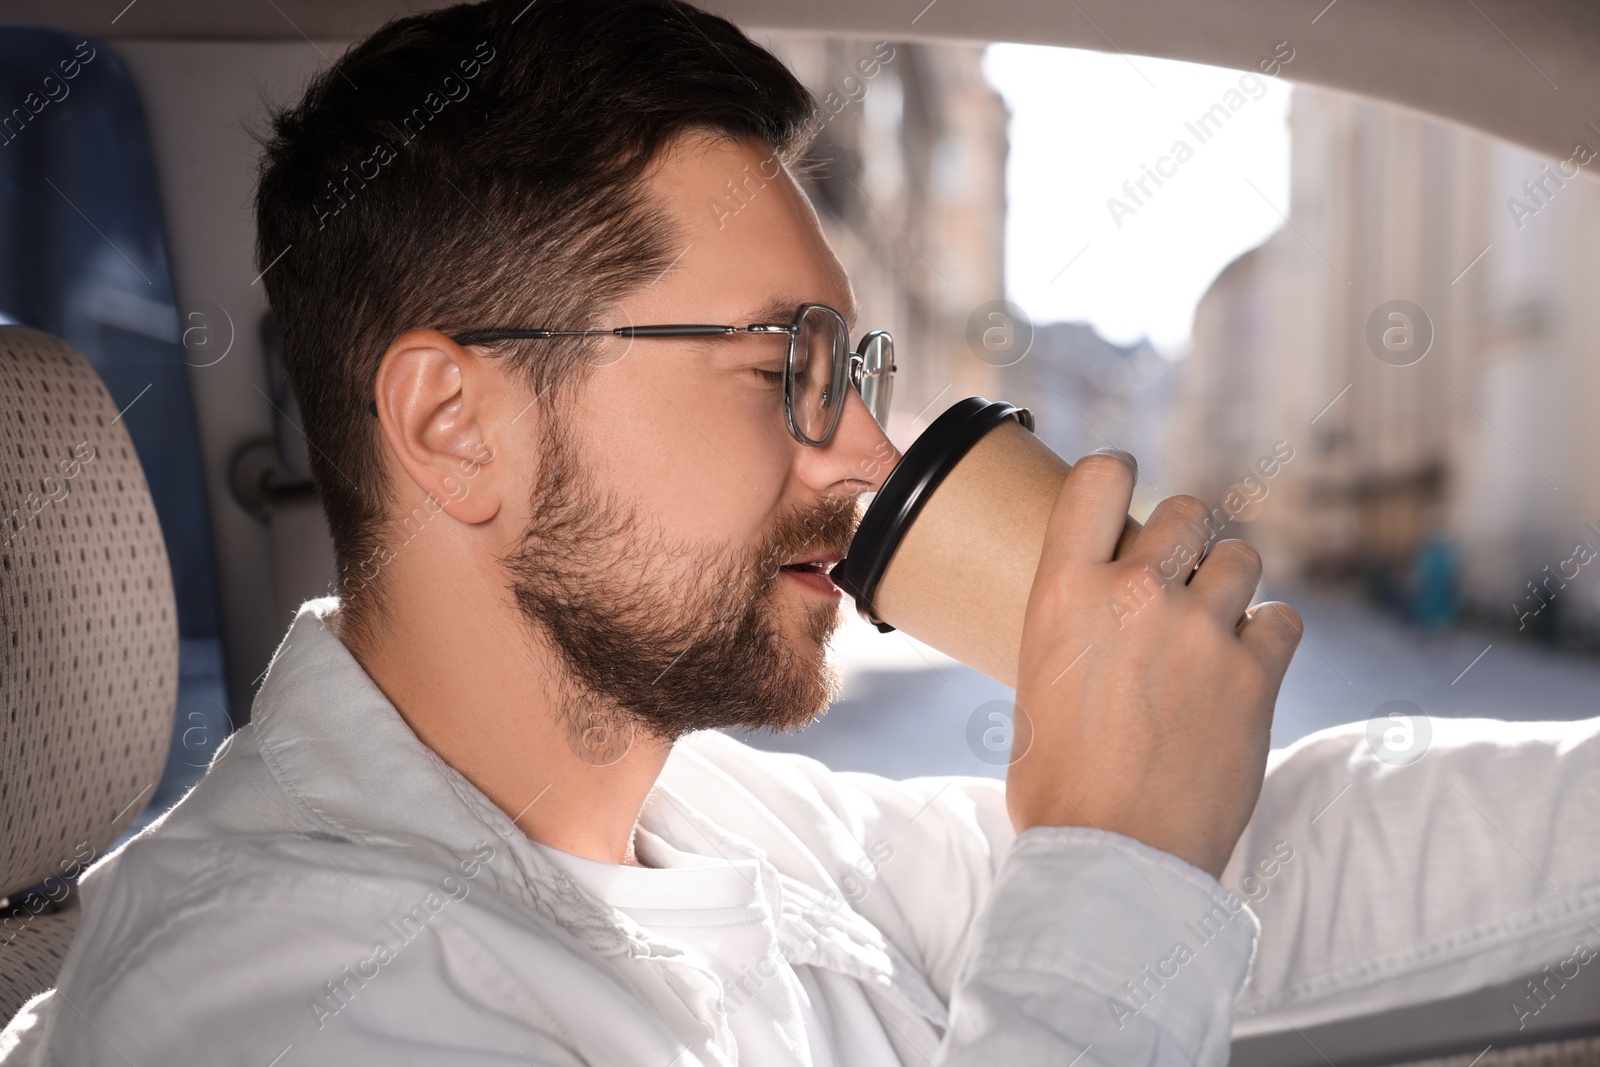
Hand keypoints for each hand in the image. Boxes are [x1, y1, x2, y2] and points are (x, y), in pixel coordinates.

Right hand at [1005, 451, 1301, 879]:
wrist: (1111, 858)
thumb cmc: (1057, 783)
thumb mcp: (1039, 678)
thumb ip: (1076, 620)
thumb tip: (1101, 600)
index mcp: (1062, 590)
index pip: (1101, 475)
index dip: (1121, 473)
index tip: (1129, 492)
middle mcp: (1132, 593)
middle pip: (1187, 510)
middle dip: (1187, 540)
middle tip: (1179, 586)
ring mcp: (1199, 630)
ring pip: (1242, 558)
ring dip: (1232, 587)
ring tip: (1215, 632)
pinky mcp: (1254, 673)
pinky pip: (1284, 620)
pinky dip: (1270, 640)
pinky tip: (1246, 670)